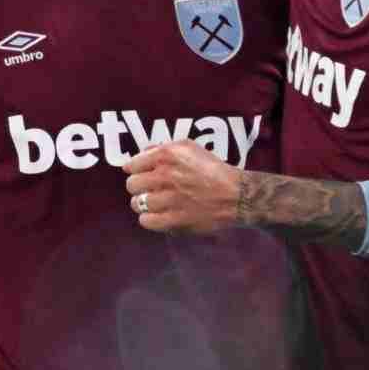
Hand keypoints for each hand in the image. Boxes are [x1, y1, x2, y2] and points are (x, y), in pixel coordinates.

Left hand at [124, 141, 243, 234]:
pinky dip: (149, 219)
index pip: (132, 165)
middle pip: (132, 185)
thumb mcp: (189, 148)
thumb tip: (143, 153)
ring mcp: (169, 199)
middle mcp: (165, 175)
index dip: (135, 171)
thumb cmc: (213, 170)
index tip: (141, 174)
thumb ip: (163, 148)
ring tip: (154, 204)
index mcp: (166, 155)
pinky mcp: (175, 219)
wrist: (237, 194)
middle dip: (138, 188)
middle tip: (149, 190)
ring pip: (137, 204)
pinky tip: (157, 216)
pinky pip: (147, 221)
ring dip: (143, 204)